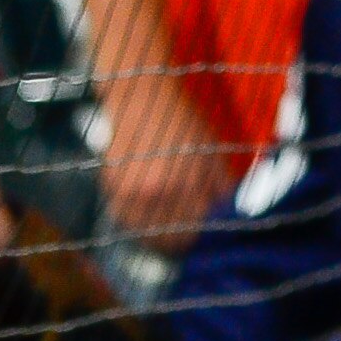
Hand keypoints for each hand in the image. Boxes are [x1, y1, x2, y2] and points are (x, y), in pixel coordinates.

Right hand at [97, 70, 232, 256]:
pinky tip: (141, 220)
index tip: (199, 245)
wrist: (143, 96)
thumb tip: (229, 218)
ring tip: (160, 236)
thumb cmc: (183, 121)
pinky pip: (122, 218)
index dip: (198, 242)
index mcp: (189, 183)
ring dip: (154, 238)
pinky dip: (132, 224)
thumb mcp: (212, 150)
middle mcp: (159, 190)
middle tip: (180, 243)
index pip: (195, 232)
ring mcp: (132, 190)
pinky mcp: (111, 185)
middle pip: (169, 239)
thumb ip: (221, 186)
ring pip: (144, 233)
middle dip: (177, 244)